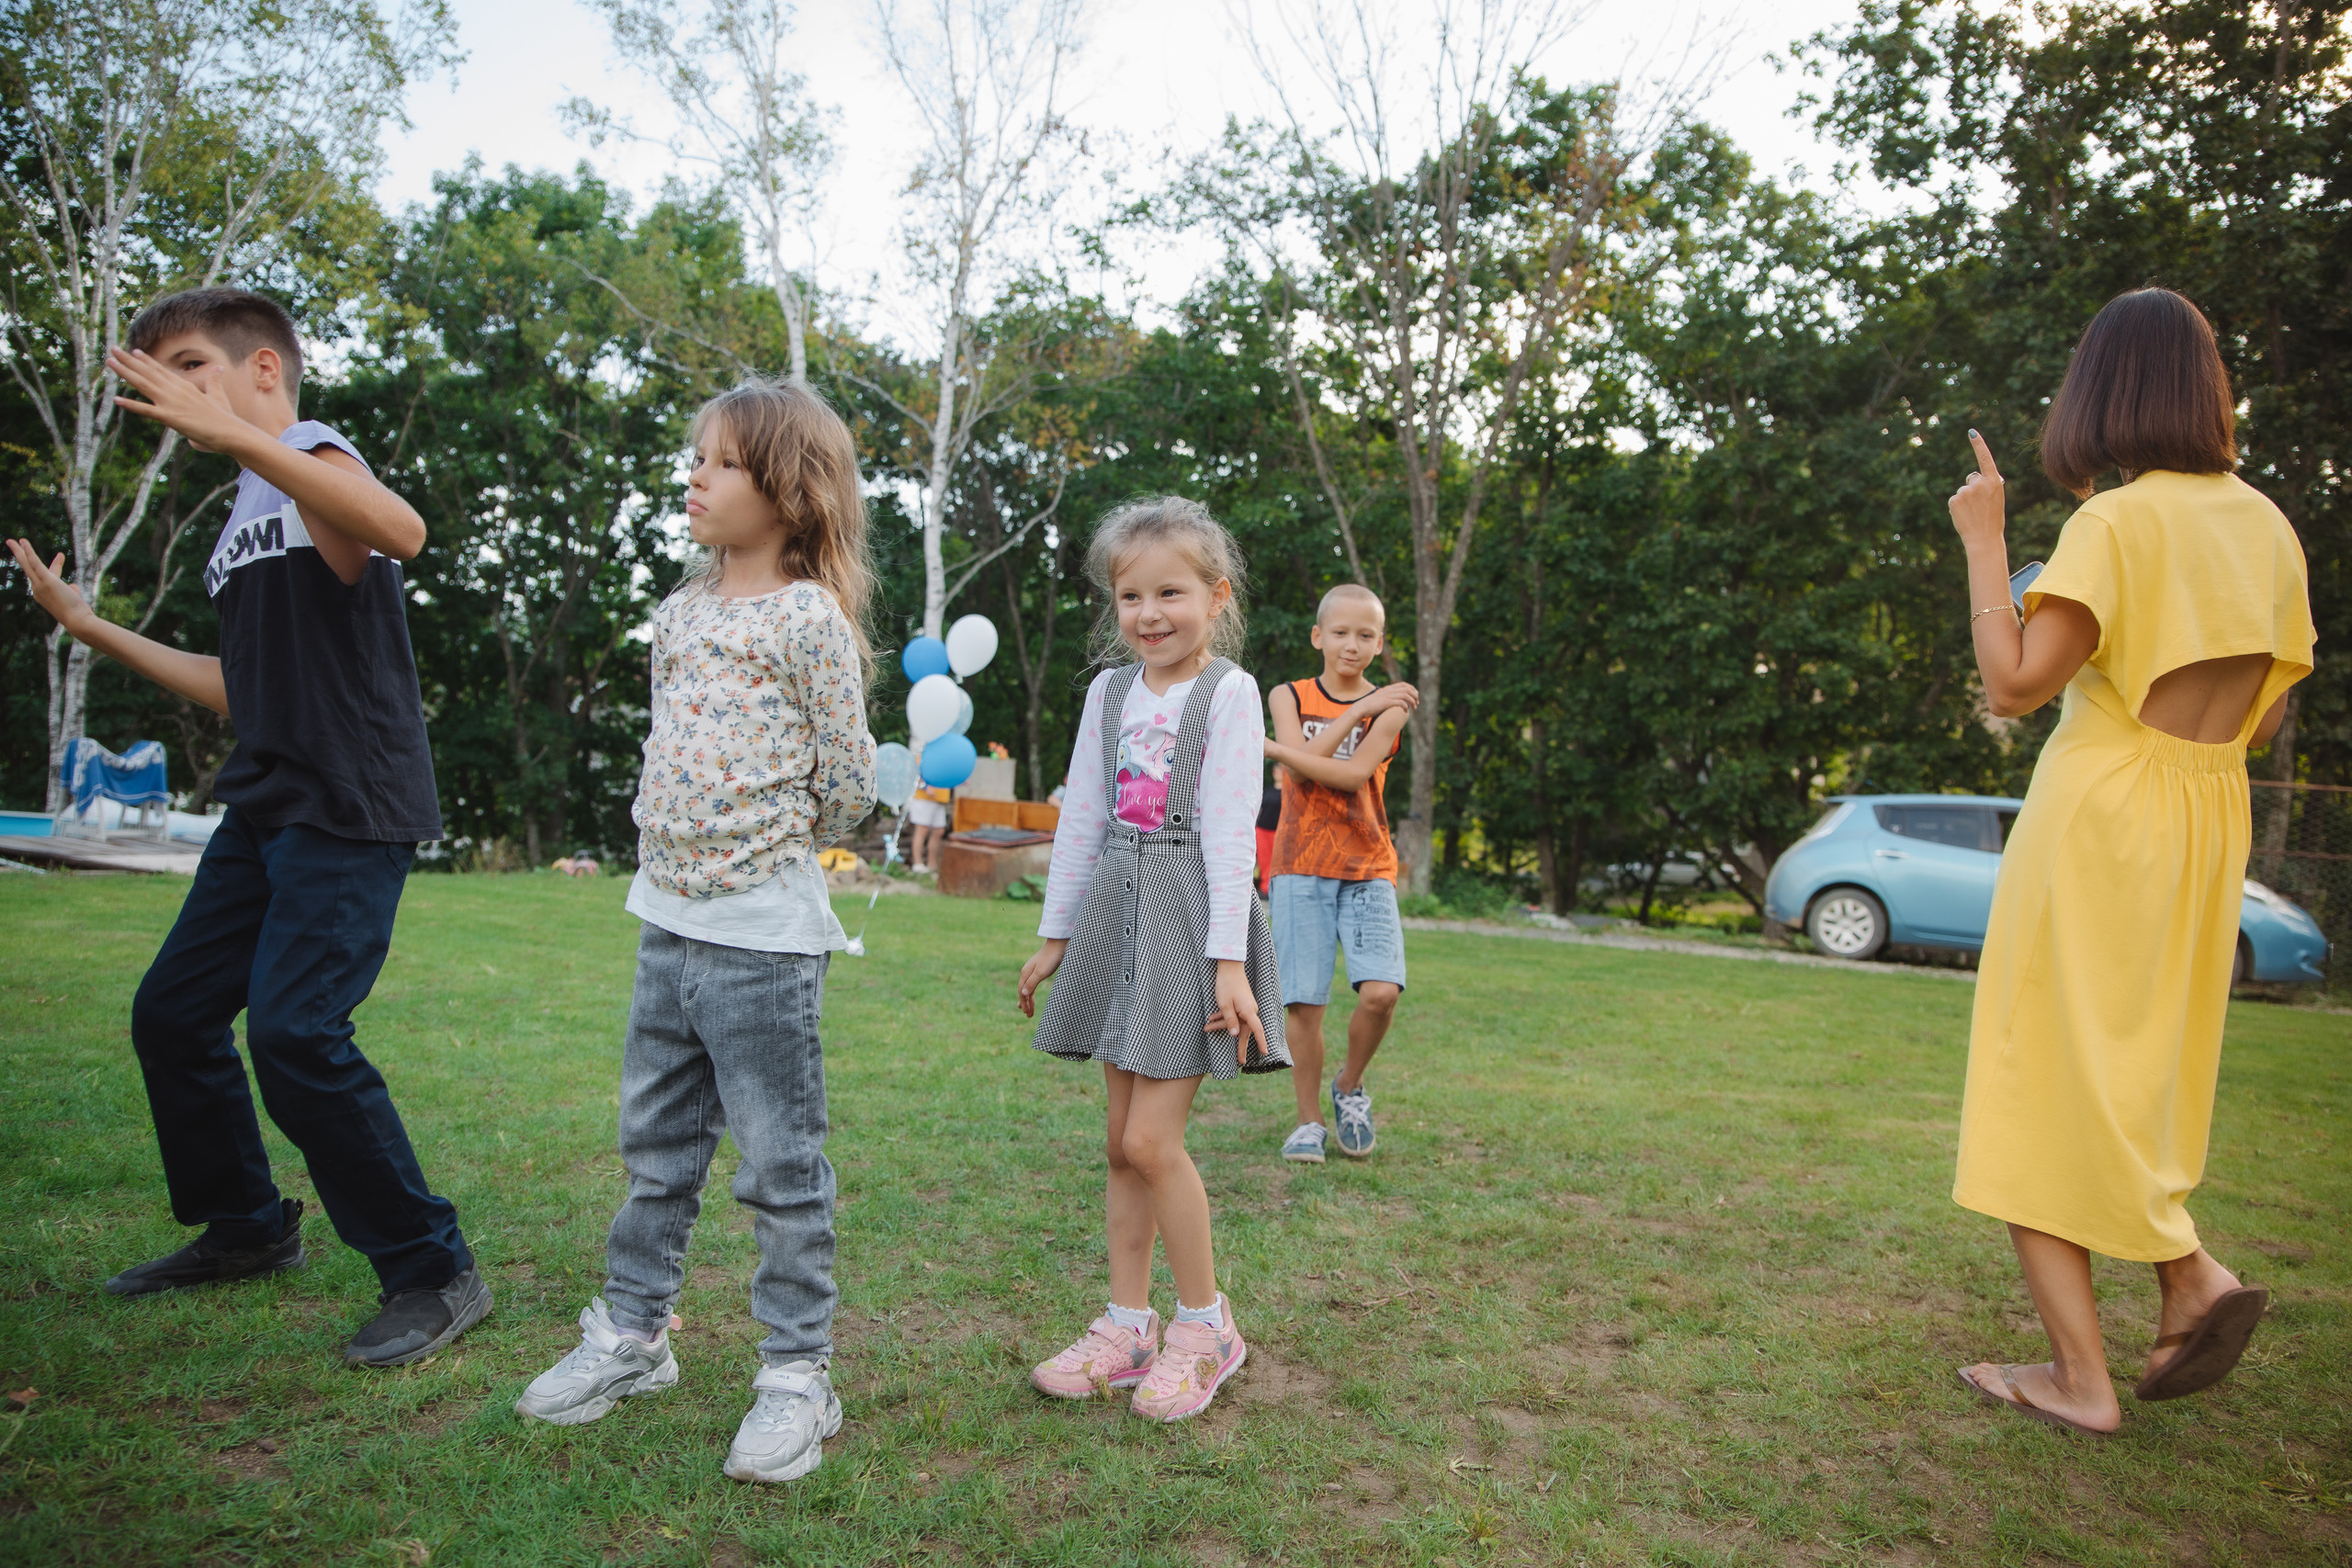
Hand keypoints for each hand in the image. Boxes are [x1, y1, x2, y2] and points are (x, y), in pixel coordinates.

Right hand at [5, 539, 97, 637]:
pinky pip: (34, 563)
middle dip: (19, 555)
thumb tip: (73, 586)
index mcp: (42, 593)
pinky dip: (28, 552)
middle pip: (27, 568)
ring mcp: (39, 585)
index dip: (56, 565)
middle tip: (12, 543)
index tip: (61, 555)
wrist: (77, 620)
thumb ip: (71, 590)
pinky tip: (23, 542)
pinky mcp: (45, 581)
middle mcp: (36, 589)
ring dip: (19, 551)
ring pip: (26, 564)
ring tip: (11, 540)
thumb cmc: (78, 613)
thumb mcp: (73, 598)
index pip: (45, 575)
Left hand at [107, 346, 252, 453]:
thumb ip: (214, 381)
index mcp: (185, 386)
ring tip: (110, 362)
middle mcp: (175, 390)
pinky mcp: (170, 417)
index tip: (134, 351)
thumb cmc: (225, 416)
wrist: (230, 431)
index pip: (161, 370)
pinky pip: (146, 410)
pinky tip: (116, 400)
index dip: (146, 361)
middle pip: (147, 372)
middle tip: (113, 349)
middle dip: (128, 360)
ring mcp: (171, 402)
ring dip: (124, 373)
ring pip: (142, 384)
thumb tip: (219, 368)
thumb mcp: (218, 395)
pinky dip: (131, 405)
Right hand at [1017, 939, 1067, 1018]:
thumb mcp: (1041, 972)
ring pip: (1028, 989)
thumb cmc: (1050, 958)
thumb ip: (1031, 983)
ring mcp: (1032, 972)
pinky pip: (1032, 985)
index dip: (1024, 1003)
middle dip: (1025, 1004)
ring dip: (1028, 1000)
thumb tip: (1022, 994)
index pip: (1022, 991)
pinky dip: (1031, 993)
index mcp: (1025, 973)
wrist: (1058, 945)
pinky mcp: (1039, 971)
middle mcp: (1026, 973)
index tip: (1027, 1013)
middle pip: (1023, 991)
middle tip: (1028, 1015)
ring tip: (1028, 1011)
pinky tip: (1031, 996)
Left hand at [1204, 958, 1265, 1065]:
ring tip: (1207, 1028)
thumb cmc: (1226, 985)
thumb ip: (1230, 1021)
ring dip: (1222, 1025)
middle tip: (1239, 1061)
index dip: (1261, 1042)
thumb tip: (1235, 1035)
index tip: (1265, 1053)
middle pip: (1244, 1030)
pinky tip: (1211, 1019)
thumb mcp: (1225, 1005)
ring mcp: (1245, 1007)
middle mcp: (1250, 1010)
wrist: (1229, 966)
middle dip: (1238, 1045)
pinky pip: (1233, 1015)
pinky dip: (1223, 1017)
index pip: (1257, 1030)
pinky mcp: (1240, 1003)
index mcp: (1248, 1011)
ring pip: (1235, 1022)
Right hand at [1353, 682, 1418, 716]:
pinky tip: (1406, 711)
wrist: (1361, 708)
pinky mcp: (1387, 703)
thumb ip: (1387, 697)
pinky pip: (1401, 702)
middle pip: (1407, 689)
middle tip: (1417, 703)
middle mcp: (1389, 691)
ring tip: (1414, 707)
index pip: (1404, 684)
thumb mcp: (1379, 698)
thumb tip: (1393, 701)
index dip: (1412, 689)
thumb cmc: (1369, 705)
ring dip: (1412, 701)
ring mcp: (1388, 696)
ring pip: (1406, 695)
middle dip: (1415, 695)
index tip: (1415, 696)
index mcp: (1388, 689)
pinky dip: (1406, 706)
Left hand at [1947, 430, 2005, 552]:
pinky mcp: (1954, 499)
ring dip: (1965, 500)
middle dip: (1973, 488)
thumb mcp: (1996, 499)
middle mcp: (1980, 483)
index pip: (1985, 458)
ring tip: (1973, 513)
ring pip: (1962, 490)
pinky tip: (1964, 516)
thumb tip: (1975, 479)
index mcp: (1994, 481)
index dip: (1978, 444)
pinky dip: (1957, 507)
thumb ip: (1988, 486)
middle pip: (1971, 478)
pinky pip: (1954, 499)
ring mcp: (1966, 491)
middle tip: (1980, 506)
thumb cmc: (1993, 520)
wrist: (1984, 538)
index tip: (1971, 432)